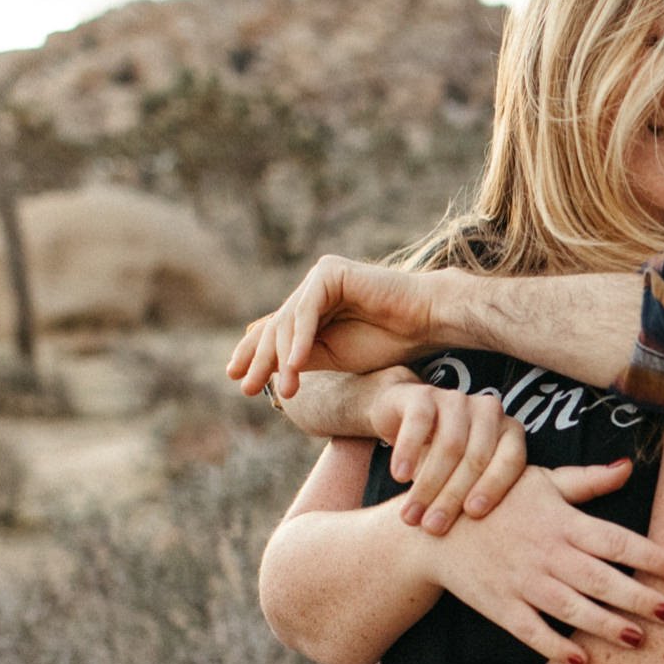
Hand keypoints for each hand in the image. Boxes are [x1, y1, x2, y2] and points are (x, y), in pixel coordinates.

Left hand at [227, 256, 450, 399]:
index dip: (252, 354)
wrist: (426, 323)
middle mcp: (312, 288)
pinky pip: (307, 310)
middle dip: (259, 360)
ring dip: (281, 358)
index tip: (236, 380)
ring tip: (283, 391)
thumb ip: (301, 356)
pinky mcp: (330, 272)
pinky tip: (294, 366)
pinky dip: (300, 340)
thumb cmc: (388, 341)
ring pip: (287, 321)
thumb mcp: (334, 356)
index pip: (274, 330)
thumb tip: (264, 368)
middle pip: (275, 326)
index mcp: (313, 307)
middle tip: (246, 389)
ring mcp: (319, 277)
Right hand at [371, 382, 528, 533]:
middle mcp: (488, 412)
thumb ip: (486, 502)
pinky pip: (419, 423)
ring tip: (411, 515)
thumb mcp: (468, 480)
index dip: (493, 488)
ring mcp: (457, 400)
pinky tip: (399, 477)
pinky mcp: (424, 394)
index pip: (511, 461)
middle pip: (476, 457)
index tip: (472, 517)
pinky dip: (409, 452)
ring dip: (428, 484)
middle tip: (433, 528)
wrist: (404, 418)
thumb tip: (497, 549)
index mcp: (510, 433)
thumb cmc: (446, 462)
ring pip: (448, 444)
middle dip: (452, 497)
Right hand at [427, 464, 663, 663]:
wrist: (435, 528)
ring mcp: (522, 581)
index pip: (615, 540)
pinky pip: (531, 631)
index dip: (650, 555)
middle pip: (600, 578)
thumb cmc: (497, 498)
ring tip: (638, 640)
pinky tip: (582, 662)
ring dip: (605, 625)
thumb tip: (628, 466)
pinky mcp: (500, 606)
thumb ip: (587, 480)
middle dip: (638, 597)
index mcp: (562, 521)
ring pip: (570, 608)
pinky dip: (554, 647)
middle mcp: (546, 552)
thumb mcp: (541, 480)